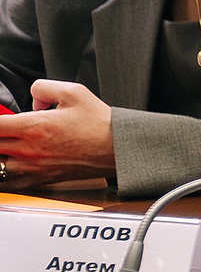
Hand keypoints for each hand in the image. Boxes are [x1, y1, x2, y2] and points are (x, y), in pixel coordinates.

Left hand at [0, 80, 118, 184]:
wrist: (118, 149)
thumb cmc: (100, 124)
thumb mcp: (75, 92)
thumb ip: (44, 88)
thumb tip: (33, 97)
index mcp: (35, 126)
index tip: (1, 118)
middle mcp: (30, 149)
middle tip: (7, 129)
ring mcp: (34, 167)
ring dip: (2, 153)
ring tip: (9, 146)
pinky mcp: (42, 179)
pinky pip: (10, 183)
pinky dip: (5, 175)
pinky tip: (10, 165)